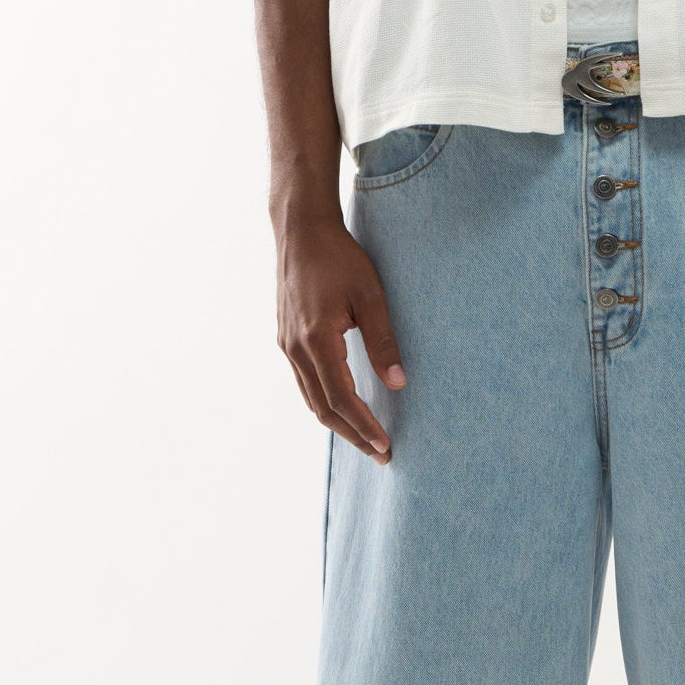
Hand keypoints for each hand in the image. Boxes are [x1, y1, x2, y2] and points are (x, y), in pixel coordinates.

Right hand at [273, 206, 405, 462]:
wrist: (301, 231)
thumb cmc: (339, 258)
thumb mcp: (370, 296)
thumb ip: (383, 341)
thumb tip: (399, 383)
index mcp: (316, 339)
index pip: (341, 398)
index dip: (363, 425)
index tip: (384, 445)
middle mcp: (295, 348)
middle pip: (323, 407)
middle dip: (353, 434)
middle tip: (381, 453)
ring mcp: (286, 345)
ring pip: (311, 398)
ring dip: (338, 422)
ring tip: (365, 438)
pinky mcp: (285, 338)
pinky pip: (304, 382)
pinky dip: (324, 402)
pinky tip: (343, 406)